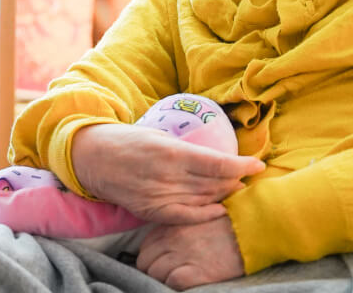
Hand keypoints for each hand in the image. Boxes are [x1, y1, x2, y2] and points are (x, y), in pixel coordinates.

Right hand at [71, 123, 263, 223]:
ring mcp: (158, 196)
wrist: (93, 157)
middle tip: (249, 176)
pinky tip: (219, 209)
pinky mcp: (151, 210)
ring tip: (238, 189)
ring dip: (224, 195)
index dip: (242, 166)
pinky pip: (185, 217)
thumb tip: (217, 160)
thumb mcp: (160, 135)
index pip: (218, 164)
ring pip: (203, 199)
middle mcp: (167, 177)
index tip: (259, 165)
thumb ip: (188, 150)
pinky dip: (205, 214)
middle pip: (214, 184)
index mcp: (171, 152)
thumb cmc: (129, 140)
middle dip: (236, 180)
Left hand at [136, 212, 245, 289]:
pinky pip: (172, 282)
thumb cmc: (228, 224)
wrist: (252, 230)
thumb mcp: (197, 218)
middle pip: (146, 261)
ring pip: (155, 273)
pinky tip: (188, 282)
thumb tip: (165, 246)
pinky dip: (175, 285)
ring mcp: (183, 255)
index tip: (162, 262)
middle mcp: (173, 239)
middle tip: (168, 274)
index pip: (146, 246)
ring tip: (179, 279)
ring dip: (164, 279)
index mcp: (172, 225)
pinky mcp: (196, 271)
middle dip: (154, 270)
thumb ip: (178, 229)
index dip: (152, 257)